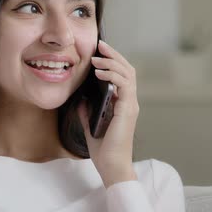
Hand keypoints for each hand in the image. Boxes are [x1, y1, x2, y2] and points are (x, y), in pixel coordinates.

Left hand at [77, 40, 138, 187]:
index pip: (122, 75)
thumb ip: (87, 112)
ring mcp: (131, 105)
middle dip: (114, 55)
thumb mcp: (90, 126)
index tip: (98, 52)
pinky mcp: (127, 110)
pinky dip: (112, 75)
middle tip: (100, 45)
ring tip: (97, 58)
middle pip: (127, 69)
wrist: (111, 167)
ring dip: (112, 62)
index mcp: (123, 104)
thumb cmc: (103, 150)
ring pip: (127, 74)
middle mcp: (130, 102)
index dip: (112, 62)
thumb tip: (80, 99)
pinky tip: (99, 73)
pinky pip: (124, 85)